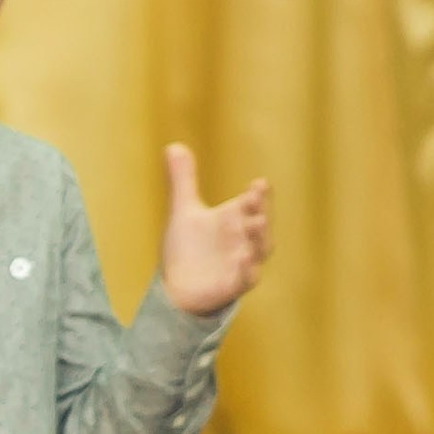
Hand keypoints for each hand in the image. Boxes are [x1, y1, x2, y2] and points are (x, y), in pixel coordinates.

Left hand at [158, 145, 271, 315]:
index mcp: (235, 219)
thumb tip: (172, 145)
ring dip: (260, 237)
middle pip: (260, 224)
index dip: (258, 194)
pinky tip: (241, 258)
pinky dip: (246, 269)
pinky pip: (245, 278)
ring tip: (257, 223)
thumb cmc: (186, 249)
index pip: (252, 202)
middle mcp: (243, 239)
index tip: (259, 183)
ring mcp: (242, 263)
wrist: (176, 288)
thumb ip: (183, 180)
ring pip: (260, 250)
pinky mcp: (234, 285)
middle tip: (255, 199)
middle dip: (261, 211)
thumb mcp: (183, 211)